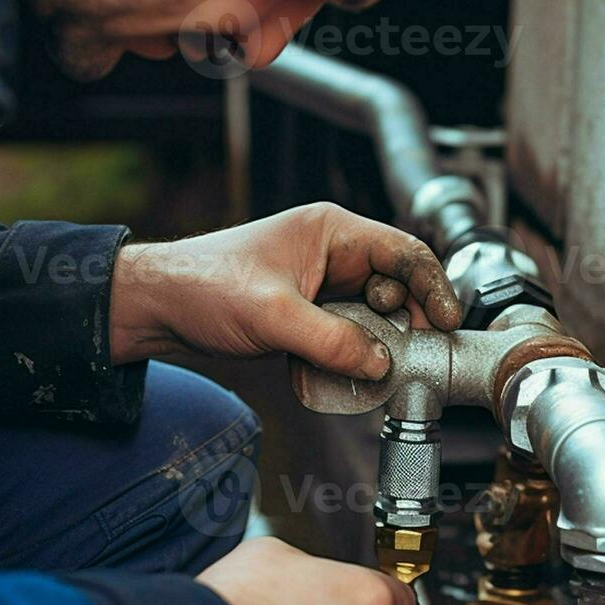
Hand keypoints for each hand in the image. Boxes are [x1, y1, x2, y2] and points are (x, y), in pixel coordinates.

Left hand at [109, 203, 463, 377]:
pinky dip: (352, 355)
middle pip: (396, 286)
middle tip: (411, 355)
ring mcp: (322, 286)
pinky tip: (342, 372)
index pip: (403, 252)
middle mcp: (333, 254)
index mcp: (331, 232)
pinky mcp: (310, 315)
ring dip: (378, 343)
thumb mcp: (273, 316)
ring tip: (373, 367)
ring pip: (374, 316)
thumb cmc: (203, 287)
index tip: (447, 322)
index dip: (432, 286)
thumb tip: (381, 363)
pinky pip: (349, 335)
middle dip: (406, 322)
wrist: (157, 308)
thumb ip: (331, 340)